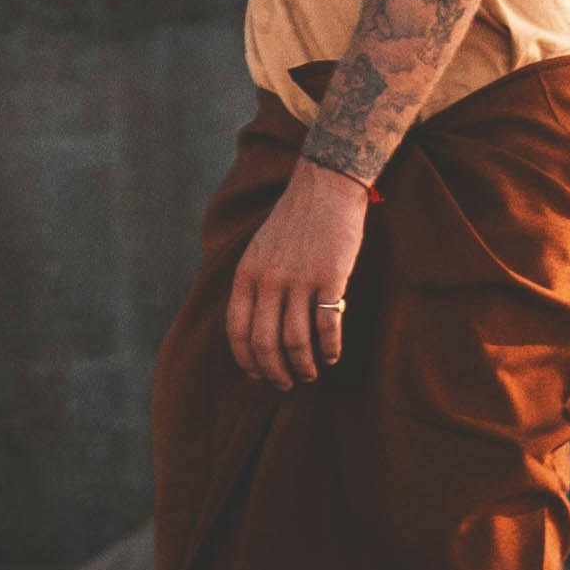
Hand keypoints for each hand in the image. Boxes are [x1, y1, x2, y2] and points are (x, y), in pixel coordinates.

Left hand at [229, 154, 371, 390]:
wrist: (326, 186)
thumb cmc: (294, 221)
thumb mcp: (260, 250)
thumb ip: (254, 285)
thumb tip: (253, 332)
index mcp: (247, 274)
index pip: (238, 332)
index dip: (248, 362)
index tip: (259, 376)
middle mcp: (269, 280)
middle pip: (266, 344)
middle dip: (275, 373)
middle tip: (286, 383)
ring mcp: (299, 280)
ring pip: (296, 342)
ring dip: (304, 366)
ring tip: (311, 373)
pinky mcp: (330, 279)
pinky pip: (328, 327)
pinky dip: (329, 349)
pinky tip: (331, 355)